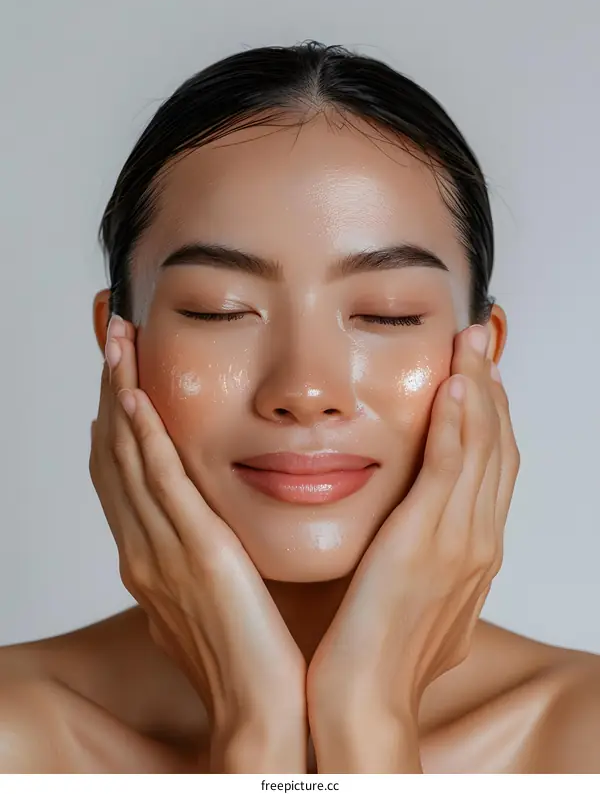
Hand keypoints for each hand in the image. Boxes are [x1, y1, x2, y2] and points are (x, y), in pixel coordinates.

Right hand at [89, 315, 306, 771]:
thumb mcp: (222, 590)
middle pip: (112, 452)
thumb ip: (212, 549)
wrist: (263, 713)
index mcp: (151, 555)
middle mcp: (144, 548)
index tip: (120, 368)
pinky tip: (135, 398)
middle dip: (108, 387)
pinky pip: (159, 486)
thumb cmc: (252, 654)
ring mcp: (162, 551)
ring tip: (117, 340)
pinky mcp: (194, 554)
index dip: (113, 414)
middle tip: (109, 332)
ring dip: (118, 393)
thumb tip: (219, 521)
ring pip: (127, 457)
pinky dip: (141, 439)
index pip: (121, 471)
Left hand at [306, 323, 519, 769]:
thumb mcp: (411, 592)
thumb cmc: (376, 648)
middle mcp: (477, 540)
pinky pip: (449, 471)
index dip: (488, 415)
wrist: (364, 697)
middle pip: (496, 448)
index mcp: (472, 549)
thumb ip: (418, 552)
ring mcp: (458, 541)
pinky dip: (457, 426)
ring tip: (469, 344)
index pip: (491, 465)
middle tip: (479, 340)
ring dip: (478, 391)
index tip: (474, 373)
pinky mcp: (426, 543)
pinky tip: (452, 387)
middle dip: (490, 389)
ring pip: (481, 450)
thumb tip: (407, 529)